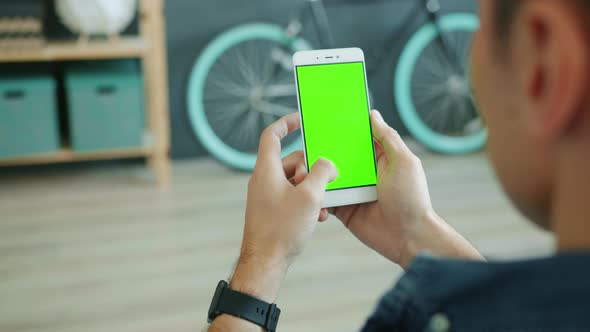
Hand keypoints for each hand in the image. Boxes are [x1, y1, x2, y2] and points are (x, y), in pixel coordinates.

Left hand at [229, 113, 336, 302]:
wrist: (266, 262)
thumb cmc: (282, 229)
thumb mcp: (310, 196)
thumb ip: (322, 172)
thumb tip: (327, 164)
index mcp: (267, 170)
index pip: (271, 135)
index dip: (286, 123)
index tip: (301, 120)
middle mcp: (264, 180)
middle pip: (291, 161)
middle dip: (311, 169)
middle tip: (325, 182)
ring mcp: (267, 196)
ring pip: (295, 181)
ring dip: (313, 189)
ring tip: (323, 205)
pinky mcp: (272, 210)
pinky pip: (292, 197)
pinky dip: (306, 202)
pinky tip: (319, 216)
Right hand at [288, 110, 481, 267]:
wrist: (408, 237)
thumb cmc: (412, 199)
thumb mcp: (404, 162)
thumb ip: (388, 138)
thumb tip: (373, 114)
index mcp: (378, 158)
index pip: (356, 138)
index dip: (342, 128)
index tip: (324, 117)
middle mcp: (363, 172)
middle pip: (338, 156)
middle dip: (323, 150)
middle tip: (306, 144)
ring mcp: (352, 190)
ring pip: (328, 176)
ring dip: (316, 172)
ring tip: (301, 169)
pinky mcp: (343, 208)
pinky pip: (325, 197)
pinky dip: (316, 193)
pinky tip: (307, 188)